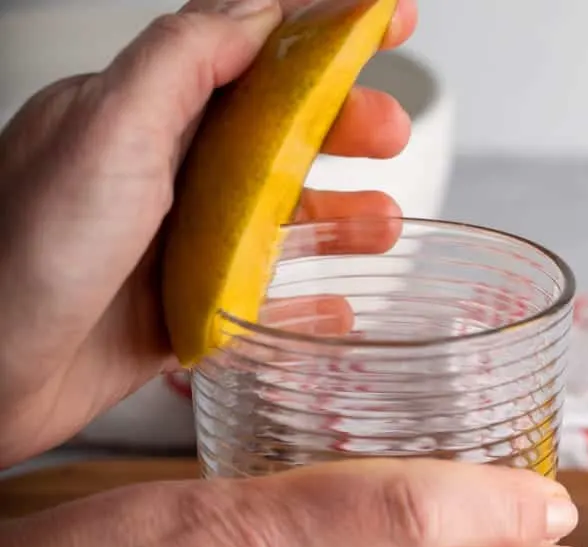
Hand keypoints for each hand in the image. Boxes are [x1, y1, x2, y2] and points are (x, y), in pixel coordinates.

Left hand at [0, 0, 416, 468]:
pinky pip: (259, 302)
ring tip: (383, 229)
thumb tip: (257, 11)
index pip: (248, 52)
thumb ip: (183, 62)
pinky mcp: (180, 313)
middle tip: (390, 134)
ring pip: (277, 222)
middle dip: (343, 128)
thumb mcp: (108, 131)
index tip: (391, 17)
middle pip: (274, 136)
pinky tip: (336, 310)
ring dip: (338, 220)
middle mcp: (163, 176)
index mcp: (145, 115)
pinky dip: (303, 305)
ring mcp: (174, 247)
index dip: (325, 29)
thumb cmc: (28, 255)